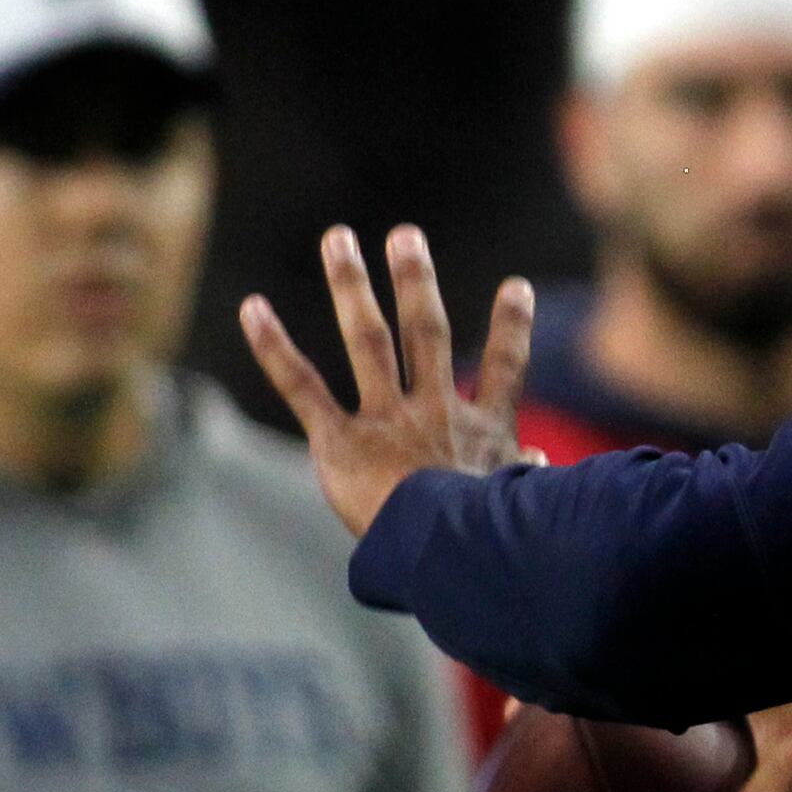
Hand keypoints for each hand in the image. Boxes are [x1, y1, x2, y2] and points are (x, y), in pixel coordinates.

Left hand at [240, 224, 536, 537]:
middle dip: (415, 282)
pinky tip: (253, 308)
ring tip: (340, 240)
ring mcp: (388, 421)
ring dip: (353, 287)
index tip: (516, 285)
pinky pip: (304, 387)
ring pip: (370, 341)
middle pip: (427, 334)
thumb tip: (537, 462)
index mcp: (483, 431)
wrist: (453, 556)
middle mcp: (435, 411)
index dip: (511, 327)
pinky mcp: (341, 443)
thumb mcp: (526, 506)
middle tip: (404, 235)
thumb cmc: (495, 543)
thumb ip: (527, 475)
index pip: (505, 369)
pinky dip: (275, 348)